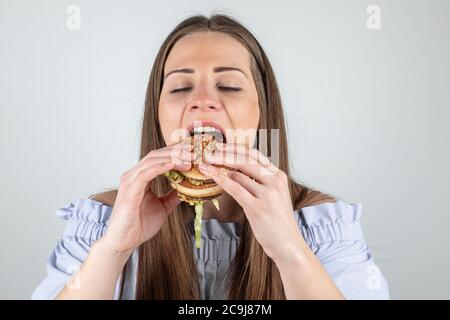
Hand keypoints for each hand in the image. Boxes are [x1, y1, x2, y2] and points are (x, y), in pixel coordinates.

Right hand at [101, 140, 193, 254]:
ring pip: (152, 160)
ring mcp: (130, 181)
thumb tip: (187, 188)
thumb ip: (172, 196)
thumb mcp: (163, 207)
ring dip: (172, 157)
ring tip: (190, 157)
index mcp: (140, 177)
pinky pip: (146, 173)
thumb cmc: (139, 226)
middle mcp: (133, 175)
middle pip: (156, 154)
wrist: (124, 242)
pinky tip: (174, 165)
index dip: (176, 152)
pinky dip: (161, 167)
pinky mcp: (130, 190)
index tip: (194, 151)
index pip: (158, 157)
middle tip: (195, 150)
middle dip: (176, 150)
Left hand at [199, 142, 304, 263]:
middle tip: (207, 150)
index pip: (255, 154)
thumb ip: (259, 182)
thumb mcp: (273, 196)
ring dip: (218, 167)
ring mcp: (267, 194)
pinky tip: (209, 173)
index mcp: (279, 176)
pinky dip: (220, 179)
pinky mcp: (258, 207)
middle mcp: (275, 181)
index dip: (235, 148)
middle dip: (224, 153)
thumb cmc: (277, 222)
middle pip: (245, 159)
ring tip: (204, 163)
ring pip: (238, 174)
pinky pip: (235, 188)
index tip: (220, 145)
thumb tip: (234, 172)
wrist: (288, 244)